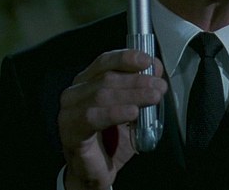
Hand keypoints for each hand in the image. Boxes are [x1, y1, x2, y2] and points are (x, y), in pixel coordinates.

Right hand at [58, 49, 166, 189]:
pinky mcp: (70, 132)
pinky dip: (115, 113)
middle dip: (137, 80)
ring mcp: (69, 112)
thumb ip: (142, 88)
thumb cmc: (112, 137)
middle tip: (159, 86)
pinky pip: (92, 118)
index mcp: (87, 82)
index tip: (147, 60)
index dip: (126, 58)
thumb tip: (156, 68)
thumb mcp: (132, 108)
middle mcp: (74, 93)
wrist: (96, 171)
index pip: (105, 62)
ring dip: (132, 95)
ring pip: (101, 95)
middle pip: (107, 78)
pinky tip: (132, 113)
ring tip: (153, 97)